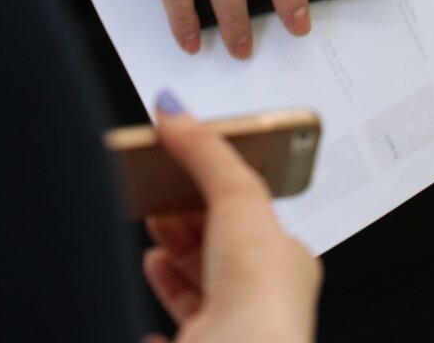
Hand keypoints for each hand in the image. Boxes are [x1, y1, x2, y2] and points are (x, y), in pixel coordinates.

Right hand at [143, 97, 320, 342]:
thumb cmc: (261, 298)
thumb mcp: (238, 197)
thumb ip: (205, 151)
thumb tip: (176, 113)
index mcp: (286, 261)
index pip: (249, 213)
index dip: (214, 188)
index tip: (185, 169)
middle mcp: (262, 303)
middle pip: (219, 251)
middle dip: (186, 223)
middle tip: (157, 197)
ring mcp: (229, 335)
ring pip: (198, 294)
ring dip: (172, 265)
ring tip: (151, 243)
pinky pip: (175, 339)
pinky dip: (156, 330)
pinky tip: (146, 325)